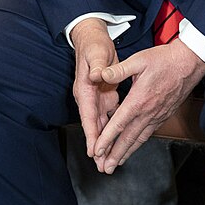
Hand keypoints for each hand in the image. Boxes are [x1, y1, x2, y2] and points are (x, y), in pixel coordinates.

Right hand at [70, 19, 122, 162]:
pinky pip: (109, 118)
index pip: (87, 115)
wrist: (93, 39)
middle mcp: (89, 97)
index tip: (94, 150)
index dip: (91, 133)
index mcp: (85, 89)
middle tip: (102, 165)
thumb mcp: (96, 53)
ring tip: (110, 161)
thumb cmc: (94, 46)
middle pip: (93, 126)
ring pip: (101, 125)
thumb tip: (97, 75)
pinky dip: (113, 131)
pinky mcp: (105, 97)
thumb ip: (98, 66)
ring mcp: (97, 98)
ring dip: (105, 143)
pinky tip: (119, 142)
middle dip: (97, 146)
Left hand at [91, 39, 204, 173]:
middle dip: (115, 154)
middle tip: (104, 168)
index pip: (119, 124)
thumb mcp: (138, 60)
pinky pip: (148, 134)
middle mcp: (148, 112)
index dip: (106, 139)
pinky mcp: (162, 115)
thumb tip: (100, 74)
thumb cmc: (164, 60)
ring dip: (126, 153)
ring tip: (116, 164)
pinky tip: (132, 147)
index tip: (97, 150)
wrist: (188, 63)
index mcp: (138, 100)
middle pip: (128, 138)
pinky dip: (138, 143)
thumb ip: (118, 70)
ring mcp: (156, 116)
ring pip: (139, 139)